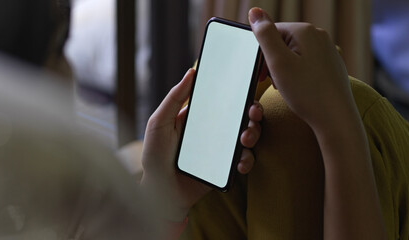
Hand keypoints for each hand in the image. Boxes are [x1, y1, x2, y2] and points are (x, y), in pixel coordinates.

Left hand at [140, 68, 262, 220]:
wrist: (160, 193)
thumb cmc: (155, 157)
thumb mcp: (159, 123)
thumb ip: (174, 98)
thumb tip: (191, 72)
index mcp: (198, 117)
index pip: (222, 100)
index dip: (237, 93)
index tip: (246, 88)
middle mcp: (213, 131)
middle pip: (241, 116)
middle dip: (252, 112)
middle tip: (252, 114)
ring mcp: (221, 150)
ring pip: (247, 136)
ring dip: (253, 134)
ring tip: (245, 139)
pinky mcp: (225, 168)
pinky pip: (244, 161)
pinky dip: (247, 160)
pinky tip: (240, 163)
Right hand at [248, 8, 356, 130]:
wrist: (335, 118)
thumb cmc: (306, 92)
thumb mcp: (278, 62)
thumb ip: (264, 34)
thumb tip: (254, 11)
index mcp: (305, 30)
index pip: (270, 33)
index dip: (262, 55)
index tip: (262, 75)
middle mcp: (319, 35)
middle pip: (282, 43)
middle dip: (273, 63)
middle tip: (275, 83)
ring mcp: (327, 50)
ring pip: (293, 55)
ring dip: (284, 70)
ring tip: (288, 88)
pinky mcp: (331, 65)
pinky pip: (305, 65)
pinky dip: (297, 76)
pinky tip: (300, 90)